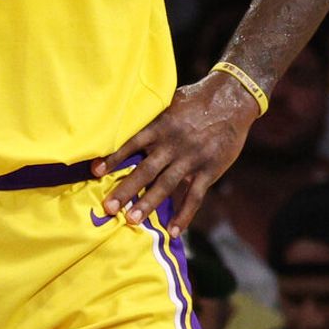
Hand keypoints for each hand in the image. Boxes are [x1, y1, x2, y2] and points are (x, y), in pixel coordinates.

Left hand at [93, 73, 259, 232]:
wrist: (234, 98)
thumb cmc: (197, 99)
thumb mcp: (170, 102)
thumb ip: (152, 117)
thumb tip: (124, 120)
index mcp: (161, 126)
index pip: (132, 143)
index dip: (114, 158)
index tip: (94, 172)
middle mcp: (173, 144)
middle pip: (146, 170)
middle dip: (126, 189)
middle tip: (108, 208)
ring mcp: (191, 159)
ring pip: (166, 185)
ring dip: (148, 203)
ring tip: (131, 220)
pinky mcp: (209, 170)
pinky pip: (195, 196)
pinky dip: (184, 215)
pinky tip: (173, 231)